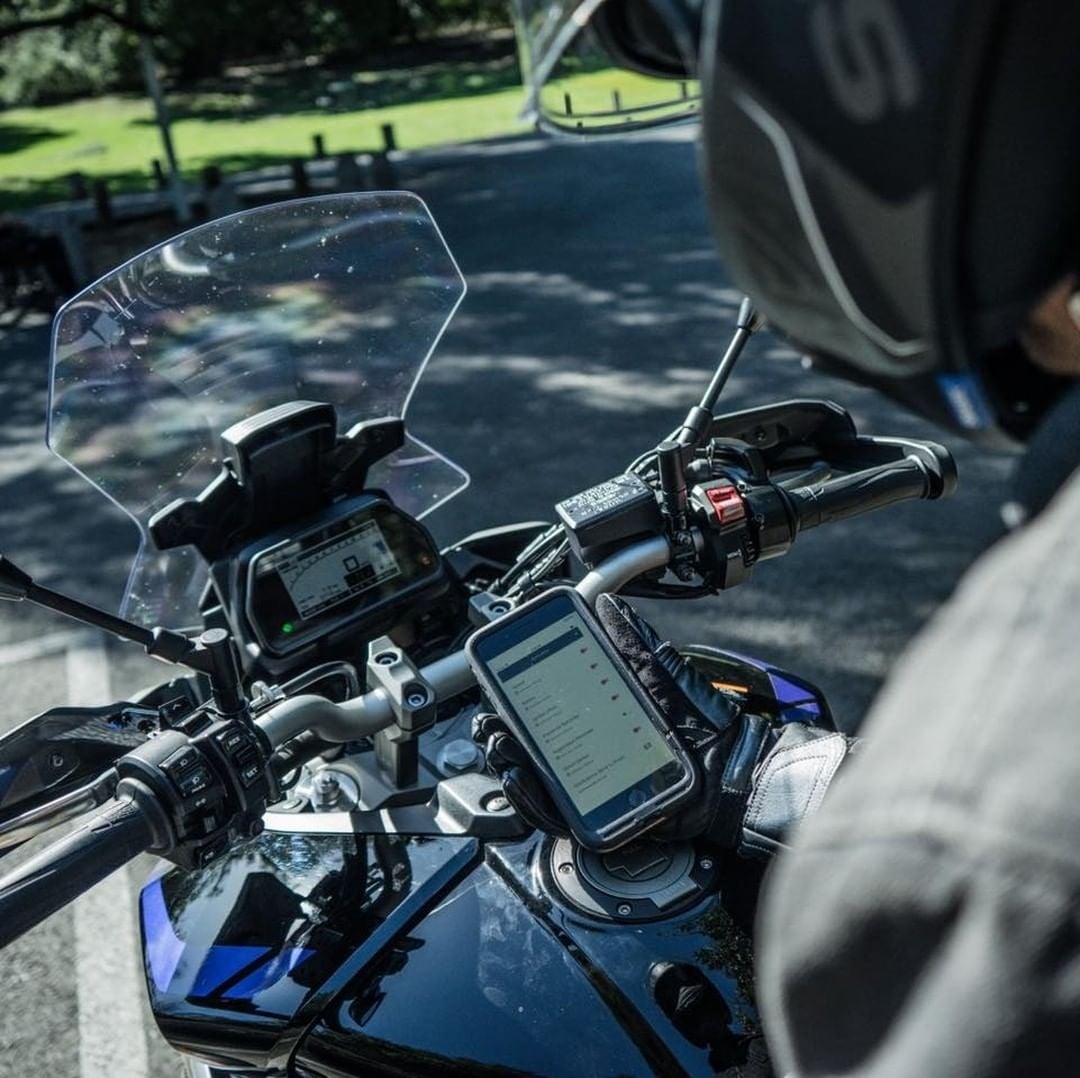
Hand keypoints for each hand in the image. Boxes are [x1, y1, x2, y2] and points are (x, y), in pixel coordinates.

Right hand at [473, 593, 851, 855]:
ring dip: (510, 762)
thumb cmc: (702, 723)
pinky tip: (521, 780)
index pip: (547, 708)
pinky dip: (533, 800)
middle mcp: (590, 753)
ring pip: (537, 779)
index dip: (516, 699)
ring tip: (500, 744)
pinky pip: (558, 814)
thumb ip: (633, 642)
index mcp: (599, 718)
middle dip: (501, 732)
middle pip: (532, 745)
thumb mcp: (661, 673)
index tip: (497, 683)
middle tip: (492, 721)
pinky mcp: (601, 815)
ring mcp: (593, 785)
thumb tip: (607, 606)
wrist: (735, 769)